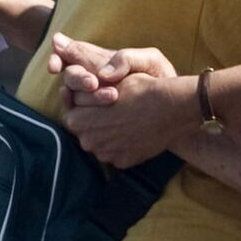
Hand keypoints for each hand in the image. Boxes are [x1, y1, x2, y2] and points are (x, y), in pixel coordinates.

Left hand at [48, 34, 193, 167]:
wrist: (173, 108)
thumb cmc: (141, 88)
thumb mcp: (109, 78)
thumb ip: (83, 85)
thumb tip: (67, 89)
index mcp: (78, 121)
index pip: (73, 112)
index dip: (85, 103)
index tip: (99, 95)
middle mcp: (89, 142)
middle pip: (85, 129)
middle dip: (94, 118)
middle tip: (112, 105)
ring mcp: (107, 154)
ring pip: (100, 141)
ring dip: (107, 131)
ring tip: (124, 116)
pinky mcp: (123, 162)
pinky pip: (116, 152)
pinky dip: (122, 143)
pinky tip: (134, 129)